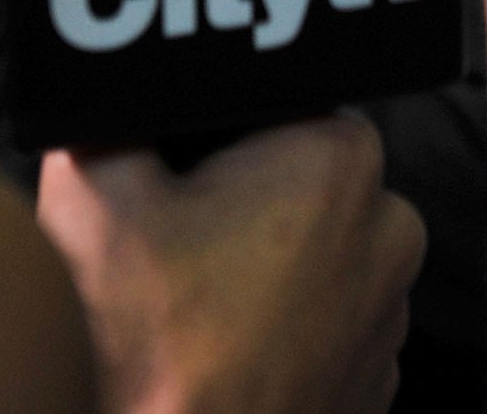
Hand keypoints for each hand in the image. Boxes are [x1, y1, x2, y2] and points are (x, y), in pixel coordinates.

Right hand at [37, 112, 425, 413]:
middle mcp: (392, 227)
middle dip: (250, 199)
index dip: (223, 137)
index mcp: (343, 157)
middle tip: (183, 244)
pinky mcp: (377, 383)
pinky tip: (230, 351)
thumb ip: (111, 118)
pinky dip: (288, 334)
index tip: (181, 177)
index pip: (286, 105)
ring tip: (203, 309)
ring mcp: (392, 315)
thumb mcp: (94, 196)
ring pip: (321, 257)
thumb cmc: (145, 344)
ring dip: (271, 270)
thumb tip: (120, 102)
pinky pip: (331, 329)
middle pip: (306, 180)